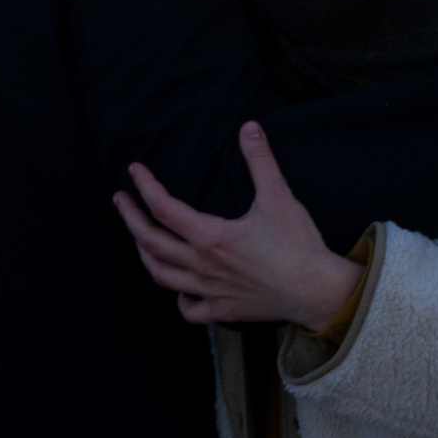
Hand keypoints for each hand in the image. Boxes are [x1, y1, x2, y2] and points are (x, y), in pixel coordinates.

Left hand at [114, 123, 364, 328]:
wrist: (317, 290)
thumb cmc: (298, 245)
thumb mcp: (280, 196)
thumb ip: (260, 160)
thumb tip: (248, 127)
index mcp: (211, 237)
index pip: (163, 209)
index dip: (145, 187)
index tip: (135, 171)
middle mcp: (202, 265)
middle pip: (150, 242)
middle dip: (130, 218)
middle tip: (121, 200)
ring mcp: (209, 291)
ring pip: (161, 276)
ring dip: (144, 254)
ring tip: (140, 238)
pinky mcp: (223, 310)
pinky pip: (189, 310)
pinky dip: (178, 298)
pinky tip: (180, 287)